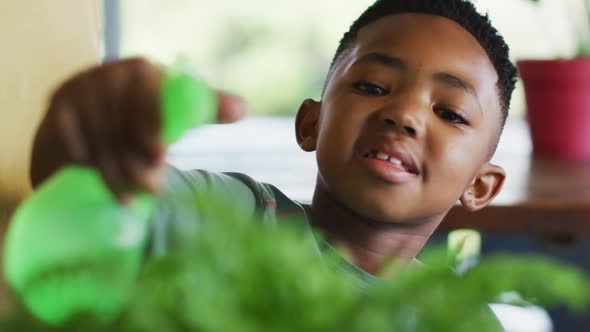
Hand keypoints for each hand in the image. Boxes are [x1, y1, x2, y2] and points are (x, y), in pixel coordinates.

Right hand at [42, 57, 245, 201]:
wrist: (88, 118)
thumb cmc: (142, 116)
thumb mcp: (177, 111)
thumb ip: (208, 108)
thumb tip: (241, 109)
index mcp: (143, 70)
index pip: (149, 99)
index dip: (153, 128)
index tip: (160, 155)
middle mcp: (108, 73)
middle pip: (124, 126)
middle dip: (137, 163)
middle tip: (152, 188)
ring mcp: (78, 89)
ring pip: (101, 143)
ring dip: (117, 175)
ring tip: (132, 196)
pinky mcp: (56, 110)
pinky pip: (76, 148)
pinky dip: (91, 171)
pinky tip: (107, 187)